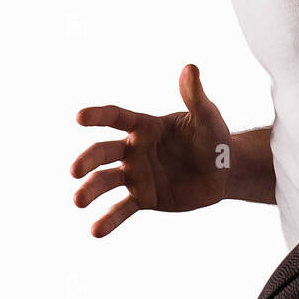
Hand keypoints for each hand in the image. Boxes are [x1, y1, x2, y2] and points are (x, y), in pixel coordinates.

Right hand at [71, 64, 230, 236]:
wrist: (223, 172)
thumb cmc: (213, 138)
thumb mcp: (207, 117)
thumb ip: (195, 96)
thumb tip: (190, 68)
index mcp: (144, 126)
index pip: (116, 118)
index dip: (98, 116)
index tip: (79, 117)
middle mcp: (134, 150)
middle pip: (104, 152)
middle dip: (88, 160)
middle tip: (75, 171)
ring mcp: (136, 175)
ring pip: (107, 181)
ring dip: (91, 190)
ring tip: (78, 201)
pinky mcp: (144, 198)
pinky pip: (123, 209)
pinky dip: (109, 220)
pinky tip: (95, 231)